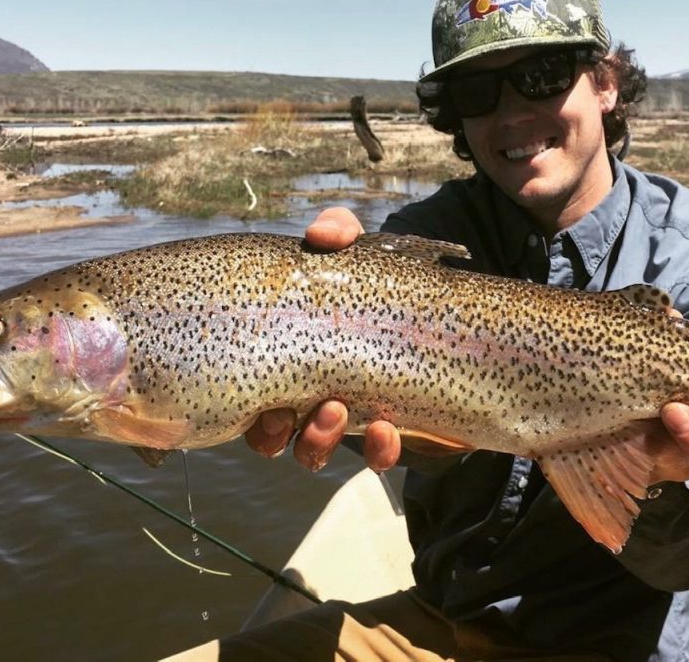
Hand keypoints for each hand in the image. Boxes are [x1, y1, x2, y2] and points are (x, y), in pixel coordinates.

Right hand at [244, 207, 402, 472]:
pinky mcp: (393, 428)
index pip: (250, 399)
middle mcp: (308, 395)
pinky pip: (379, 456)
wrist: (441, 309)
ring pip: (314, 449)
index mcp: (286, 359)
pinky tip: (388, 432)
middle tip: (285, 412)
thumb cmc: (380, 281)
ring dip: (316, 440)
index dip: (247, 413)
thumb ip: (339, 233)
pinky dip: (380, 450)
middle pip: (271, 434)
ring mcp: (350, 415)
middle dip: (272, 432)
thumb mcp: (358, 252)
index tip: (259, 403)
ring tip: (335, 410)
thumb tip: (321, 235)